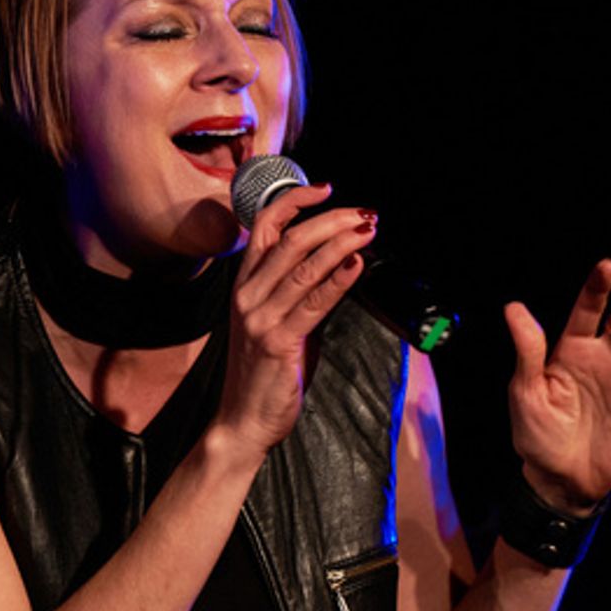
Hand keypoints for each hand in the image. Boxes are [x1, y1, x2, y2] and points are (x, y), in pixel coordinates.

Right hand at [211, 185, 374, 460]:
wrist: (242, 421)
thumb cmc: (263, 372)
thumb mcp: (274, 320)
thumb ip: (296, 291)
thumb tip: (338, 262)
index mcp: (244, 284)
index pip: (265, 226)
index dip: (295, 201)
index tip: (326, 189)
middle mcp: (247, 295)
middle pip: (291, 240)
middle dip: (332, 220)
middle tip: (364, 214)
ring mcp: (260, 318)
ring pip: (304, 265)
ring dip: (341, 242)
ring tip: (368, 230)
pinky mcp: (277, 341)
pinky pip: (313, 301)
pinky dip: (338, 279)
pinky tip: (356, 265)